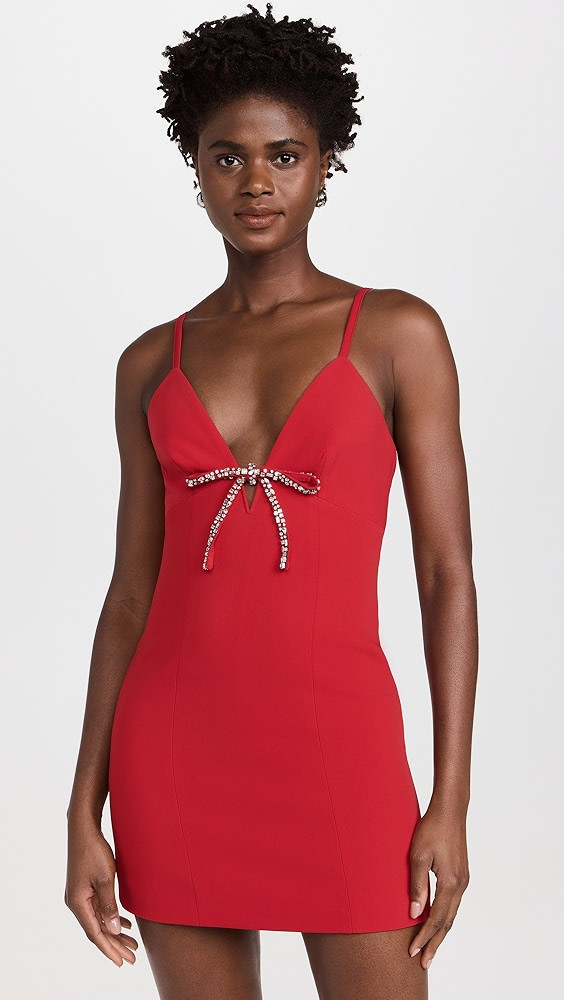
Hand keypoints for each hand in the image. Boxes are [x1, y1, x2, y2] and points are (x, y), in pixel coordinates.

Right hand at [65, 817, 137, 966]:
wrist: (83, 828)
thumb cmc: (94, 851)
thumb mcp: (105, 879)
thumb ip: (109, 906)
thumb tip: (112, 930)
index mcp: (78, 903)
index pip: (94, 934)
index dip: (109, 949)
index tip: (122, 962)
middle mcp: (76, 903)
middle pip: (97, 930)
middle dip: (115, 945)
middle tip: (133, 957)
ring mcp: (80, 895)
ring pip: (99, 920)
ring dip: (114, 933)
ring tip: (132, 943)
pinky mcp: (85, 888)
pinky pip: (99, 909)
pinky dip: (111, 918)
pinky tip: (124, 924)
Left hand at [407, 801, 469, 969]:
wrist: (450, 810)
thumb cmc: (432, 828)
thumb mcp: (418, 856)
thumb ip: (417, 886)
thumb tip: (414, 913)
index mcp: (450, 883)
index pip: (436, 919)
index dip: (424, 937)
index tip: (413, 951)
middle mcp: (460, 885)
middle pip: (447, 922)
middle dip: (434, 943)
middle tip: (424, 961)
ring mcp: (463, 880)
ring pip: (452, 914)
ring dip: (440, 931)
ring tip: (430, 947)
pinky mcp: (461, 874)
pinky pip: (453, 903)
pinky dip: (445, 916)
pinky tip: (437, 920)